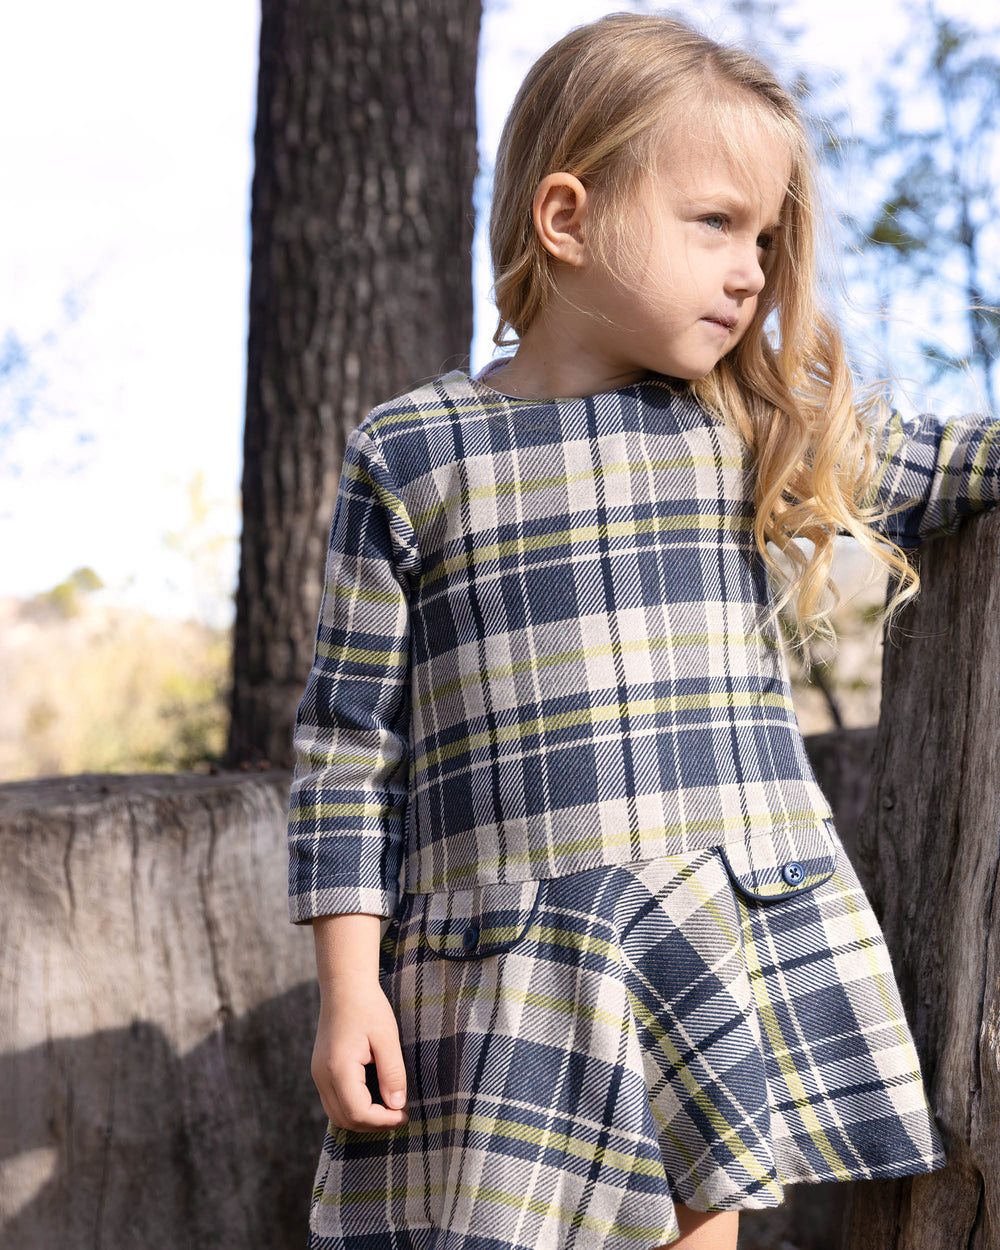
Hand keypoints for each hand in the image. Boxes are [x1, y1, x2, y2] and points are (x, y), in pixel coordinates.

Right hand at [311, 978, 408, 1131]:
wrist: (344, 985)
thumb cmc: (368, 1007)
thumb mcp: (387, 1038)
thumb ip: (392, 1073)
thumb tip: (398, 1106)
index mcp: (339, 1068)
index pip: (358, 1113)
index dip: (383, 1120)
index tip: (405, 1114)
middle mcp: (322, 1076)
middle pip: (345, 1119)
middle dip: (373, 1124)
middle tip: (399, 1114)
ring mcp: (318, 1074)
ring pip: (337, 1114)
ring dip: (362, 1118)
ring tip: (389, 1108)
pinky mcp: (320, 1070)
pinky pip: (334, 1101)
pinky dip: (353, 1107)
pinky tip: (374, 1096)